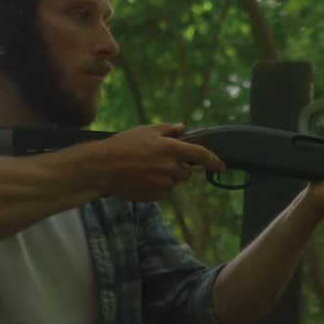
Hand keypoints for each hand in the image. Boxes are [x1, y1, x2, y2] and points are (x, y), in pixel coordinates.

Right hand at [94, 123, 226, 201]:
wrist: (102, 167)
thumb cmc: (123, 145)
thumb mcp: (147, 131)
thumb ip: (169, 129)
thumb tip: (183, 128)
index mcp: (172, 149)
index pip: (201, 155)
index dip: (214, 162)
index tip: (221, 168)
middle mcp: (170, 168)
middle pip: (187, 173)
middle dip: (180, 168)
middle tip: (160, 160)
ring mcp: (163, 184)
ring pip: (175, 183)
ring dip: (167, 177)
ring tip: (146, 169)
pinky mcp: (155, 196)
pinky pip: (163, 192)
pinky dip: (157, 186)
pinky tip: (141, 178)